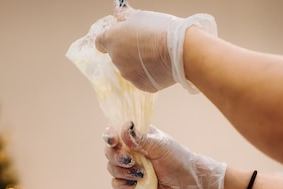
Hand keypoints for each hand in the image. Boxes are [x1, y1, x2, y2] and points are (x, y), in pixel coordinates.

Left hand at [95, 9, 216, 92]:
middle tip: (145, 44)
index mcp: (112, 40)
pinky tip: (159, 65)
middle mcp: (116, 59)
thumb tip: (117, 10)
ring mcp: (128, 75)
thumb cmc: (161, 30)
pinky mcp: (141, 85)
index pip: (100, 43)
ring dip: (137, 63)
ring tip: (155, 55)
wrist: (181, 51)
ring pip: (129, 69)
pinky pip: (141, 79)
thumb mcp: (140, 16)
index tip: (119, 38)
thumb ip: (124, 16)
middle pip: (117, 56)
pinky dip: (148, 74)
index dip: (110, 40)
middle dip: (127, 51)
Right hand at [103, 122, 225, 188]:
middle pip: (110, 151)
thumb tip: (124, 127)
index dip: (110, 135)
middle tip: (131, 161)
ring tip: (140, 174)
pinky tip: (134, 184)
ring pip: (111, 168)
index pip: (115, 131)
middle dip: (117, 157)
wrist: (188, 184)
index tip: (113, 140)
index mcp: (137, 136)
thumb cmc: (178, 160)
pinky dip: (121, 184)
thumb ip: (140, 138)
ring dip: (122, 172)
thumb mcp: (160, 146)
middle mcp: (131, 151)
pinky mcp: (131, 184)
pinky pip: (116, 184)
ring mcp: (130, 168)